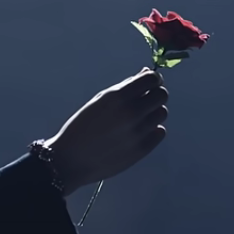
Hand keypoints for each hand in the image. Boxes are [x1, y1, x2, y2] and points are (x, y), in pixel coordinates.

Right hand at [44, 68, 168, 194]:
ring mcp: (137, 132)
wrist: (71, 159)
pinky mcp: (141, 149)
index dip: (153, 79)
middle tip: (146, 100)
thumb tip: (147, 73)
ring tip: (138, 118)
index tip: (149, 83)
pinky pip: (160, 132)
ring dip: (153, 112)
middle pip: (162, 95)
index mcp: (117, 97)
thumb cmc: (83, 126)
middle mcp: (130, 113)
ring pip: (162, 113)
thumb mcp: (100, 100)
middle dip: (156, 94)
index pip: (151, 79)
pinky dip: (152, 130)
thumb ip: (126, 87)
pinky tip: (138, 132)